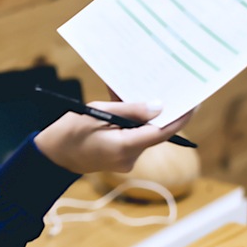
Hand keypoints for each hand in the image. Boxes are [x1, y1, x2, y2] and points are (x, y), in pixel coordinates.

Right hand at [34, 100, 192, 175]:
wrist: (52, 156)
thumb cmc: (70, 131)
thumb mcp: (97, 112)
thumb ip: (129, 109)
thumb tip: (159, 107)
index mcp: (124, 147)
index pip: (163, 132)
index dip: (181, 117)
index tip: (194, 101)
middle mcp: (130, 157)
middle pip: (154, 131)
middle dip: (160, 110)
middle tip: (169, 86)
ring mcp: (126, 159)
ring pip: (144, 132)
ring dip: (142, 114)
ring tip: (138, 91)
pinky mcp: (121, 157)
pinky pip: (133, 136)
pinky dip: (131, 121)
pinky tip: (124, 104)